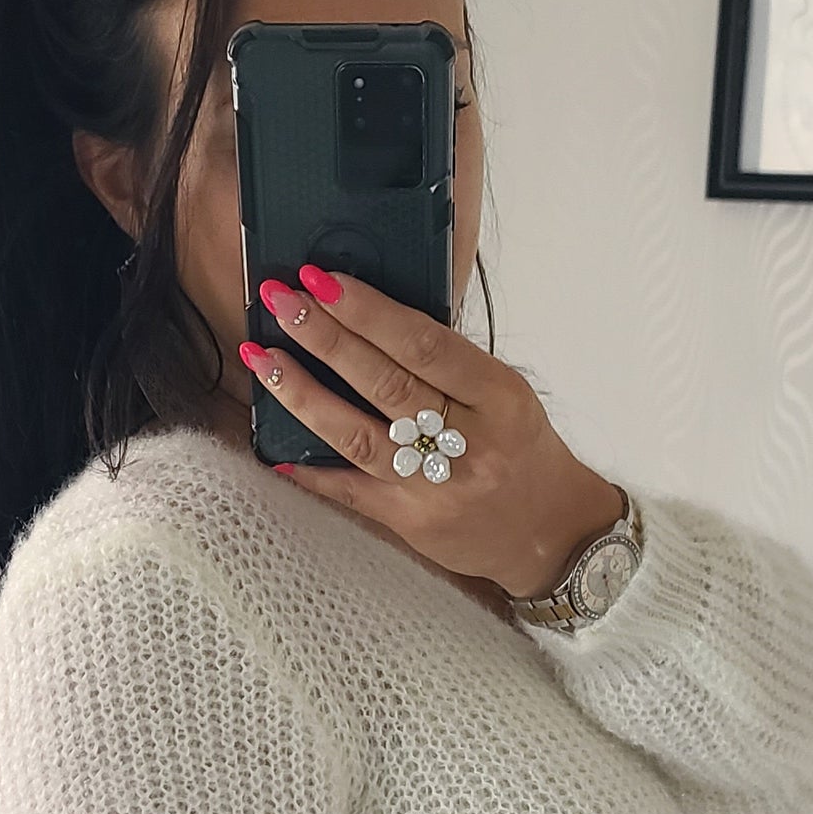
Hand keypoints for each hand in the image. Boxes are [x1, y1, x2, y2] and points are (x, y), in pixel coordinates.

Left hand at [239, 264, 623, 603]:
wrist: (549, 534)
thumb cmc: (523, 452)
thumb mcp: (506, 395)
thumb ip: (450, 363)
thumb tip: (374, 319)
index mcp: (498, 397)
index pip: (425, 345)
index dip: (369, 311)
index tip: (324, 279)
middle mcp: (468, 442)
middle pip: (384, 383)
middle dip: (325, 337)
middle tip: (281, 300)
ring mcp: (436, 487)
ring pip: (358, 435)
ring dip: (303, 394)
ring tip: (263, 358)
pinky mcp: (411, 522)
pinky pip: (350, 491)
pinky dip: (310, 467)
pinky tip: (273, 446)